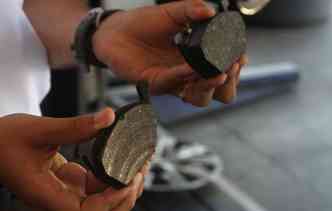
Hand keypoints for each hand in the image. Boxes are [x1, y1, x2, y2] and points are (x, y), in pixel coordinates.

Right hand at [0, 108, 147, 210]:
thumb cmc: (3, 142)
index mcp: (47, 195)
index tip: (128, 179)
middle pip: (102, 210)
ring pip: (104, 199)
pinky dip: (116, 175)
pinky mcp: (73, 181)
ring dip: (124, 184)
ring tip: (139, 162)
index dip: (111, 201)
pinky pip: (100, 185)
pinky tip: (125, 159)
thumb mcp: (39, 130)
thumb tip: (108, 118)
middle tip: (141, 167)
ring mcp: (68, 191)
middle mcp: (60, 198)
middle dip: (126, 192)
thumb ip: (75, 126)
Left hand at [93, 0, 247, 106]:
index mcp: (194, 61)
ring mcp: (172, 82)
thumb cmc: (143, 24)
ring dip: (211, 86)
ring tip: (220, 73)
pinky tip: (192, 68)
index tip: (240, 57)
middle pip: (217, 93)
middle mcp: (186, 76)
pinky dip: (186, 76)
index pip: (221, 73)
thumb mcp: (172, 13)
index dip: (233, 69)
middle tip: (231, 67)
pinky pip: (175, 84)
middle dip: (228, 83)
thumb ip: (191, 11)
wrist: (114, 30)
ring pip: (199, 98)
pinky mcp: (155, 84)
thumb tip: (212, 11)